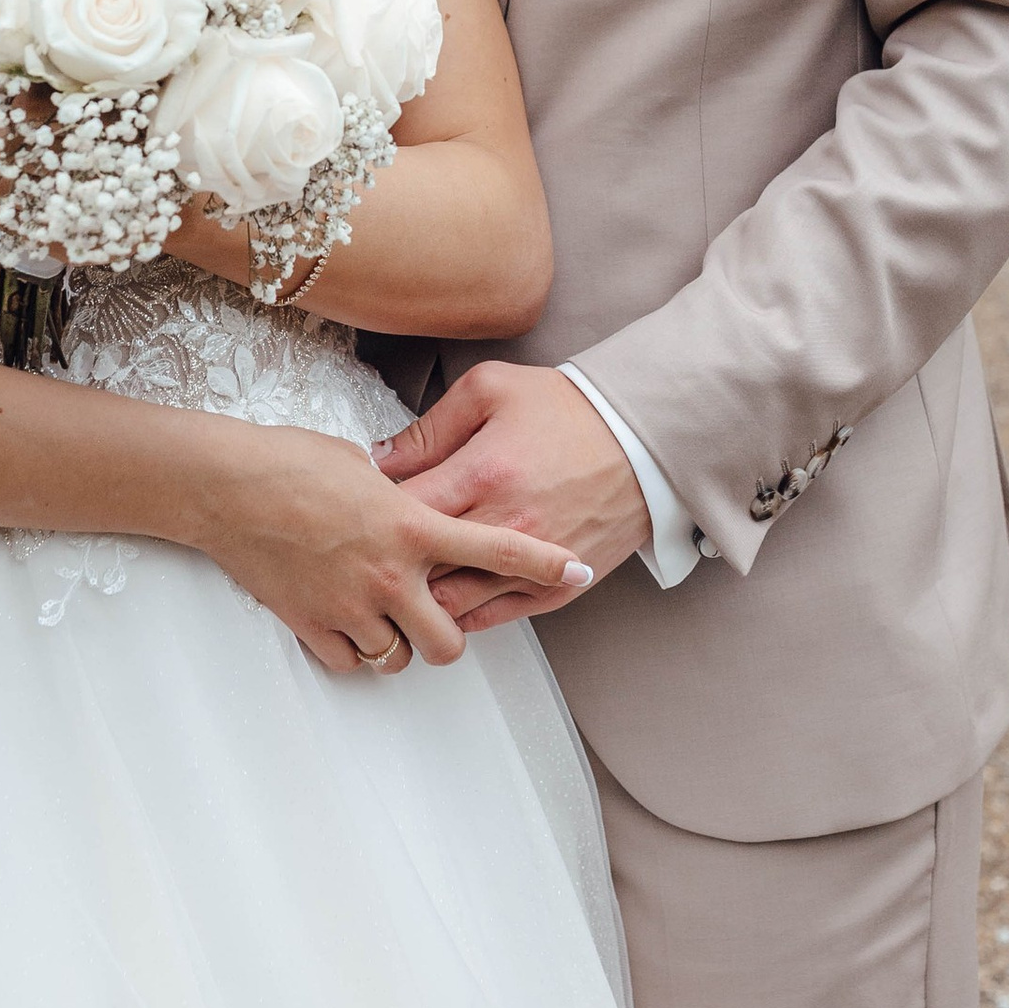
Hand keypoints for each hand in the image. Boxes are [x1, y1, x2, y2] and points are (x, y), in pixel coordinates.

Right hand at [202, 419, 590, 674]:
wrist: (227, 487)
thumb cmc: (290, 460)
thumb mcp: (362, 461)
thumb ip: (402, 489)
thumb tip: (414, 494)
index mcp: (411, 525)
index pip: (496, 547)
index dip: (543, 563)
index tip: (577, 570)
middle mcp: (390, 574)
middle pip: (448, 640)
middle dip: (449, 635)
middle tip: (436, 617)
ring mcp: (351, 605)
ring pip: (398, 660)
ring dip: (398, 646)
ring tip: (385, 620)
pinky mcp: (312, 625)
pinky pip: (351, 663)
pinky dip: (354, 652)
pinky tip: (346, 626)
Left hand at [375, 362, 651, 631]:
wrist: (645, 440)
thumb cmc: (569, 410)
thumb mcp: (491, 389)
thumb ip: (430, 427)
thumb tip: (379, 460)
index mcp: (483, 473)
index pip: (402, 514)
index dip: (374, 516)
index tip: (364, 511)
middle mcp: (505, 526)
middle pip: (420, 568)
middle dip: (390, 565)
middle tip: (372, 555)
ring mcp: (530, 564)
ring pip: (451, 605)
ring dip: (421, 599)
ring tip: (400, 585)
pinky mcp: (555, 586)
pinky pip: (493, 618)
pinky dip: (461, 614)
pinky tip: (444, 599)